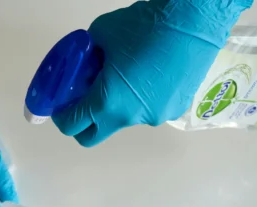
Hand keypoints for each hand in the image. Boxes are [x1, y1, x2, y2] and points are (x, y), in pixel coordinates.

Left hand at [53, 0, 251, 146]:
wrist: (195, 21)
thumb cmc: (144, 26)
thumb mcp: (101, 34)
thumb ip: (86, 55)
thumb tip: (85, 62)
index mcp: (107, 102)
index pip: (72, 125)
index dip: (61, 117)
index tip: (61, 107)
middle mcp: (129, 118)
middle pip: (93, 136)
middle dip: (82, 125)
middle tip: (82, 102)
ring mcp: (153, 117)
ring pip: (123, 120)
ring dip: (115, 106)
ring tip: (126, 76)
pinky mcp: (175, 111)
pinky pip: (147, 110)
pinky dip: (140, 100)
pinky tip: (150, 76)